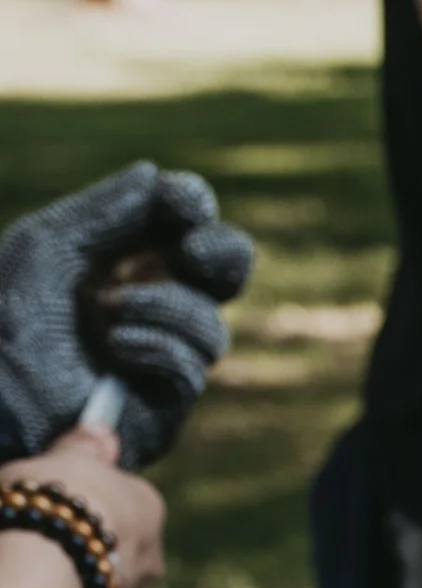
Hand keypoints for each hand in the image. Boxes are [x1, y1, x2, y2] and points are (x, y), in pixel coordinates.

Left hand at [0, 162, 252, 467]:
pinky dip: (158, 347)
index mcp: (120, 263)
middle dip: (222, 254)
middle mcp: (148, 307)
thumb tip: (156, 174)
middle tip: (195, 251)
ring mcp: (161, 357)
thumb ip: (104, 211)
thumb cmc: (3, 321)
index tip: (182, 204)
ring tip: (110, 313)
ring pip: (211, 323)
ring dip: (166, 308)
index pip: (180, 226)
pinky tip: (116, 349)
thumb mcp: (48, 248)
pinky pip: (194, 366)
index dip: (191, 207)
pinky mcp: (165, 404)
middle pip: (224, 273)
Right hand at [0, 425, 168, 587]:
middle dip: (80, 539)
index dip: (82, 495)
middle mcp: (153, 554)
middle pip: (113, 541)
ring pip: (97, 580)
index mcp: (149, 504)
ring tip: (24, 567)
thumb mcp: (61, 460)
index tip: (49, 496)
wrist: (45, 577)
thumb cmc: (52, 502)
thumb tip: (102, 429)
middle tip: (34, 532)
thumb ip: (81, 447)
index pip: (121, 494)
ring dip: (70, 576)